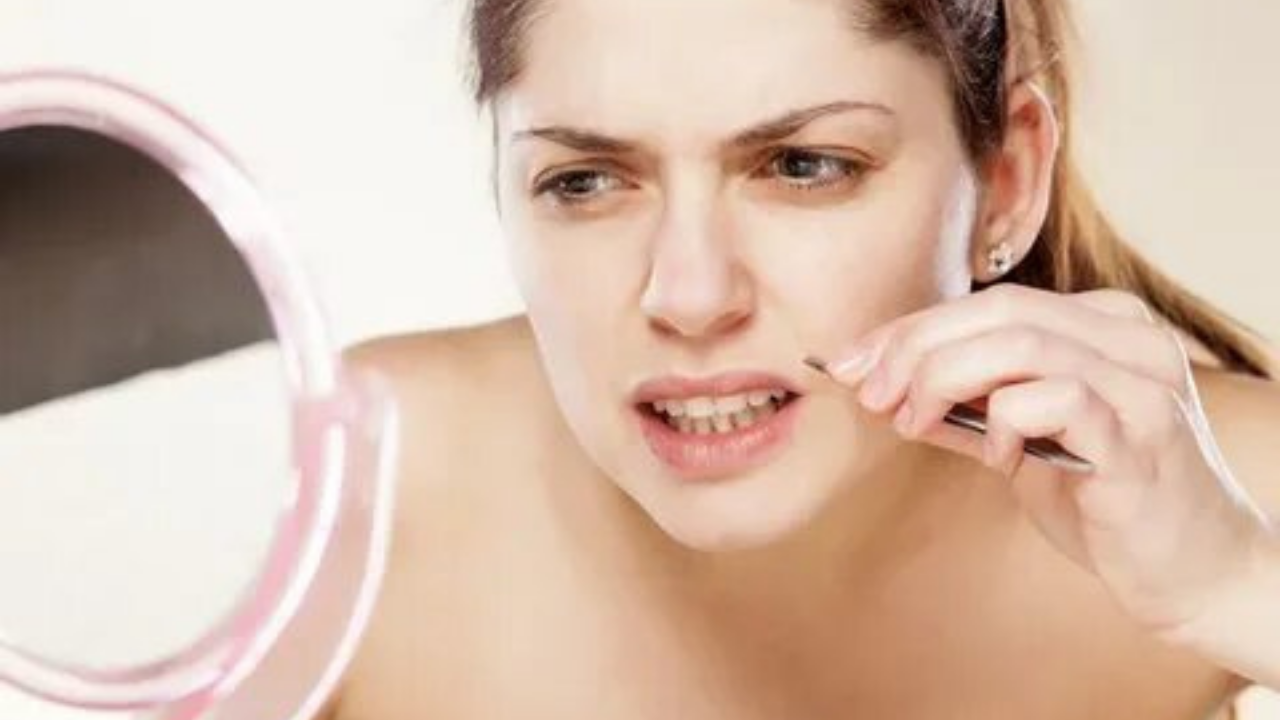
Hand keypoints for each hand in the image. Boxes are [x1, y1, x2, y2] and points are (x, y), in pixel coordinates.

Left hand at [824, 284, 1271, 638]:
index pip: (992, 303)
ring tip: (911, 421)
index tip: (853, 363)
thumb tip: (878, 386)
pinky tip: (995, 457)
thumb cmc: (1104, 502)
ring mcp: (1143, 384)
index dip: (912, 328)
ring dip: (943, 379)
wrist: (1194, 572)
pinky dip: (1004, 422)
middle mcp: (1131, 339)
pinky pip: (1057, 400)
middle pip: (999, 312)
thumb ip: (962, 409)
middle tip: (868, 392)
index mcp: (1105, 325)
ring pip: (1021, 345)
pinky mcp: (1143, 437)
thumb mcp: (1020, 445)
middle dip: (914, 348)